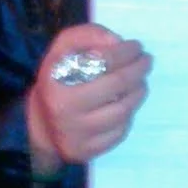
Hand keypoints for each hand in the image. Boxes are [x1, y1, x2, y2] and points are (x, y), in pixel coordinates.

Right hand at [26, 24, 151, 174]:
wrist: (41, 126)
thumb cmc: (57, 80)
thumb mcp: (62, 49)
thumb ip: (88, 35)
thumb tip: (118, 42)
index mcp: (57, 80)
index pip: (102, 60)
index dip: (125, 51)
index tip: (137, 46)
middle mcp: (65, 109)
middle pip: (117, 85)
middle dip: (139, 69)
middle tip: (147, 61)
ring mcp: (77, 133)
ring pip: (123, 110)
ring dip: (139, 92)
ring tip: (140, 82)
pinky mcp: (88, 151)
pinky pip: (120, 131)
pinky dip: (129, 115)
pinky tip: (126, 104)